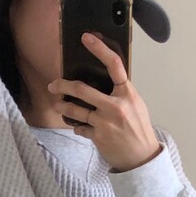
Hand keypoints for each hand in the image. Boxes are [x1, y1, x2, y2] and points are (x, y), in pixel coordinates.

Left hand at [47, 34, 161, 172]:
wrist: (142, 158)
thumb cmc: (139, 130)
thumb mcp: (135, 106)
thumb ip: (120, 93)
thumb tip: (102, 82)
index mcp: (127, 94)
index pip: (114, 65)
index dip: (99, 49)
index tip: (86, 38)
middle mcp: (116, 106)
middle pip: (82, 89)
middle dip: (63, 86)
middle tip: (53, 85)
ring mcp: (105, 122)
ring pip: (75, 110)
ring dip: (63, 106)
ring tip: (59, 104)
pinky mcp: (98, 137)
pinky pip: (80, 128)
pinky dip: (78, 127)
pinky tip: (80, 127)